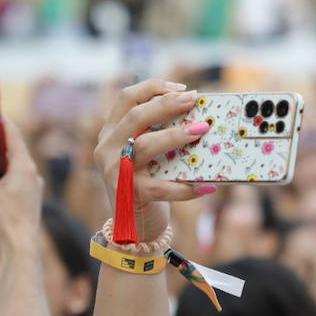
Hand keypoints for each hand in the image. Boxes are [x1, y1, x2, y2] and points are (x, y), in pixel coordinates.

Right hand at [92, 79, 216, 240]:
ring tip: (201, 129)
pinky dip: (187, 188)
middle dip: (167, 104)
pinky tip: (207, 186)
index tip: (181, 89)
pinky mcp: (129, 195)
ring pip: (145, 146)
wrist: (132, 227)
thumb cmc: (146, 182)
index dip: (153, 88)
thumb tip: (197, 115)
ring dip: (176, 135)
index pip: (126, 98)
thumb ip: (156, 134)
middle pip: (135, 116)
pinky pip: (161, 188)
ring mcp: (116, 172)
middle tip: (193, 99)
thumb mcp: (144, 154)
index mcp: (110, 133)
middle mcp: (108, 149)